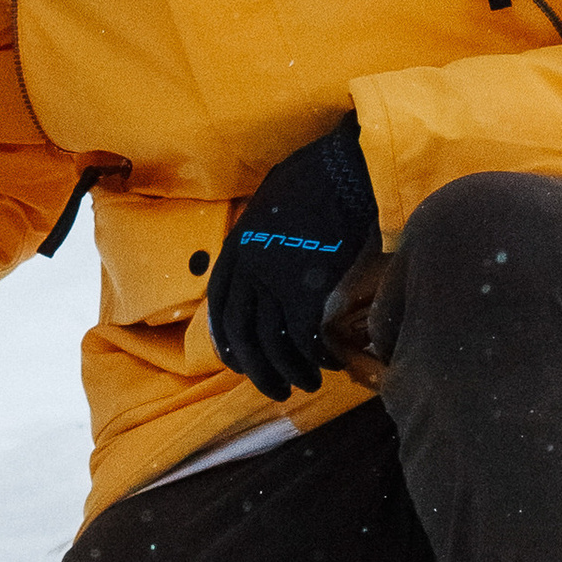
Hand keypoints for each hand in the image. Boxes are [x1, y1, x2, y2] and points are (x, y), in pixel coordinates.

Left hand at [192, 115, 378, 399]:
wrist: (340, 172)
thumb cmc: (313, 178)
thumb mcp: (269, 203)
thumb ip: (263, 235)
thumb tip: (272, 252)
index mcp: (236, 249)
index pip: (221, 307)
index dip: (227, 340)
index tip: (238, 362)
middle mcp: (247, 271)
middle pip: (242, 335)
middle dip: (257, 370)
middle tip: (276, 389)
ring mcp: (273, 283)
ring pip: (272, 346)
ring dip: (289, 373)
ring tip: (308, 383)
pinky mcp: (305, 292)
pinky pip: (304, 340)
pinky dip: (318, 357)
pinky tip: (333, 362)